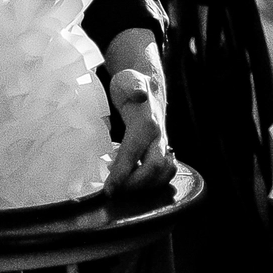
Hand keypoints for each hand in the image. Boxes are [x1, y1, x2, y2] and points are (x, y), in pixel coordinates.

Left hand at [104, 68, 175, 194]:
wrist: (149, 83)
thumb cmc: (132, 83)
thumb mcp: (129, 80)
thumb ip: (133, 86)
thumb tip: (139, 94)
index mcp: (146, 123)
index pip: (134, 153)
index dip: (122, 173)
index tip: (109, 190)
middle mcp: (158, 136)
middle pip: (154, 169)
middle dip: (135, 184)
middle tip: (114, 192)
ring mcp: (161, 144)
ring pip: (162, 173)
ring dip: (145, 186)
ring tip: (122, 188)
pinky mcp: (160, 149)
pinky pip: (162, 172)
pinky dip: (151, 182)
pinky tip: (133, 182)